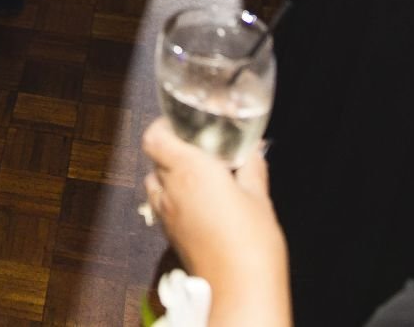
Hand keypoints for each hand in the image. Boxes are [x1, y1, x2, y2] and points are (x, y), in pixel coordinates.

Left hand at [140, 120, 289, 320]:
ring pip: (155, 184)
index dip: (163, 127)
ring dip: (170, 176)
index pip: (154, 137)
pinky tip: (202, 205)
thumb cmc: (251, 242)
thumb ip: (252, 167)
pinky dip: (174, 200)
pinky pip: (163, 207)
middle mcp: (170, 190)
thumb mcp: (259, 197)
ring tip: (200, 177)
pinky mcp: (170, 237)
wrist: (240, 290)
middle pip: (155, 159)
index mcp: (189, 170)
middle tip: (199, 150)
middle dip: (173, 151)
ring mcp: (167, 215)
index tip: (182, 124)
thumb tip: (254, 151)